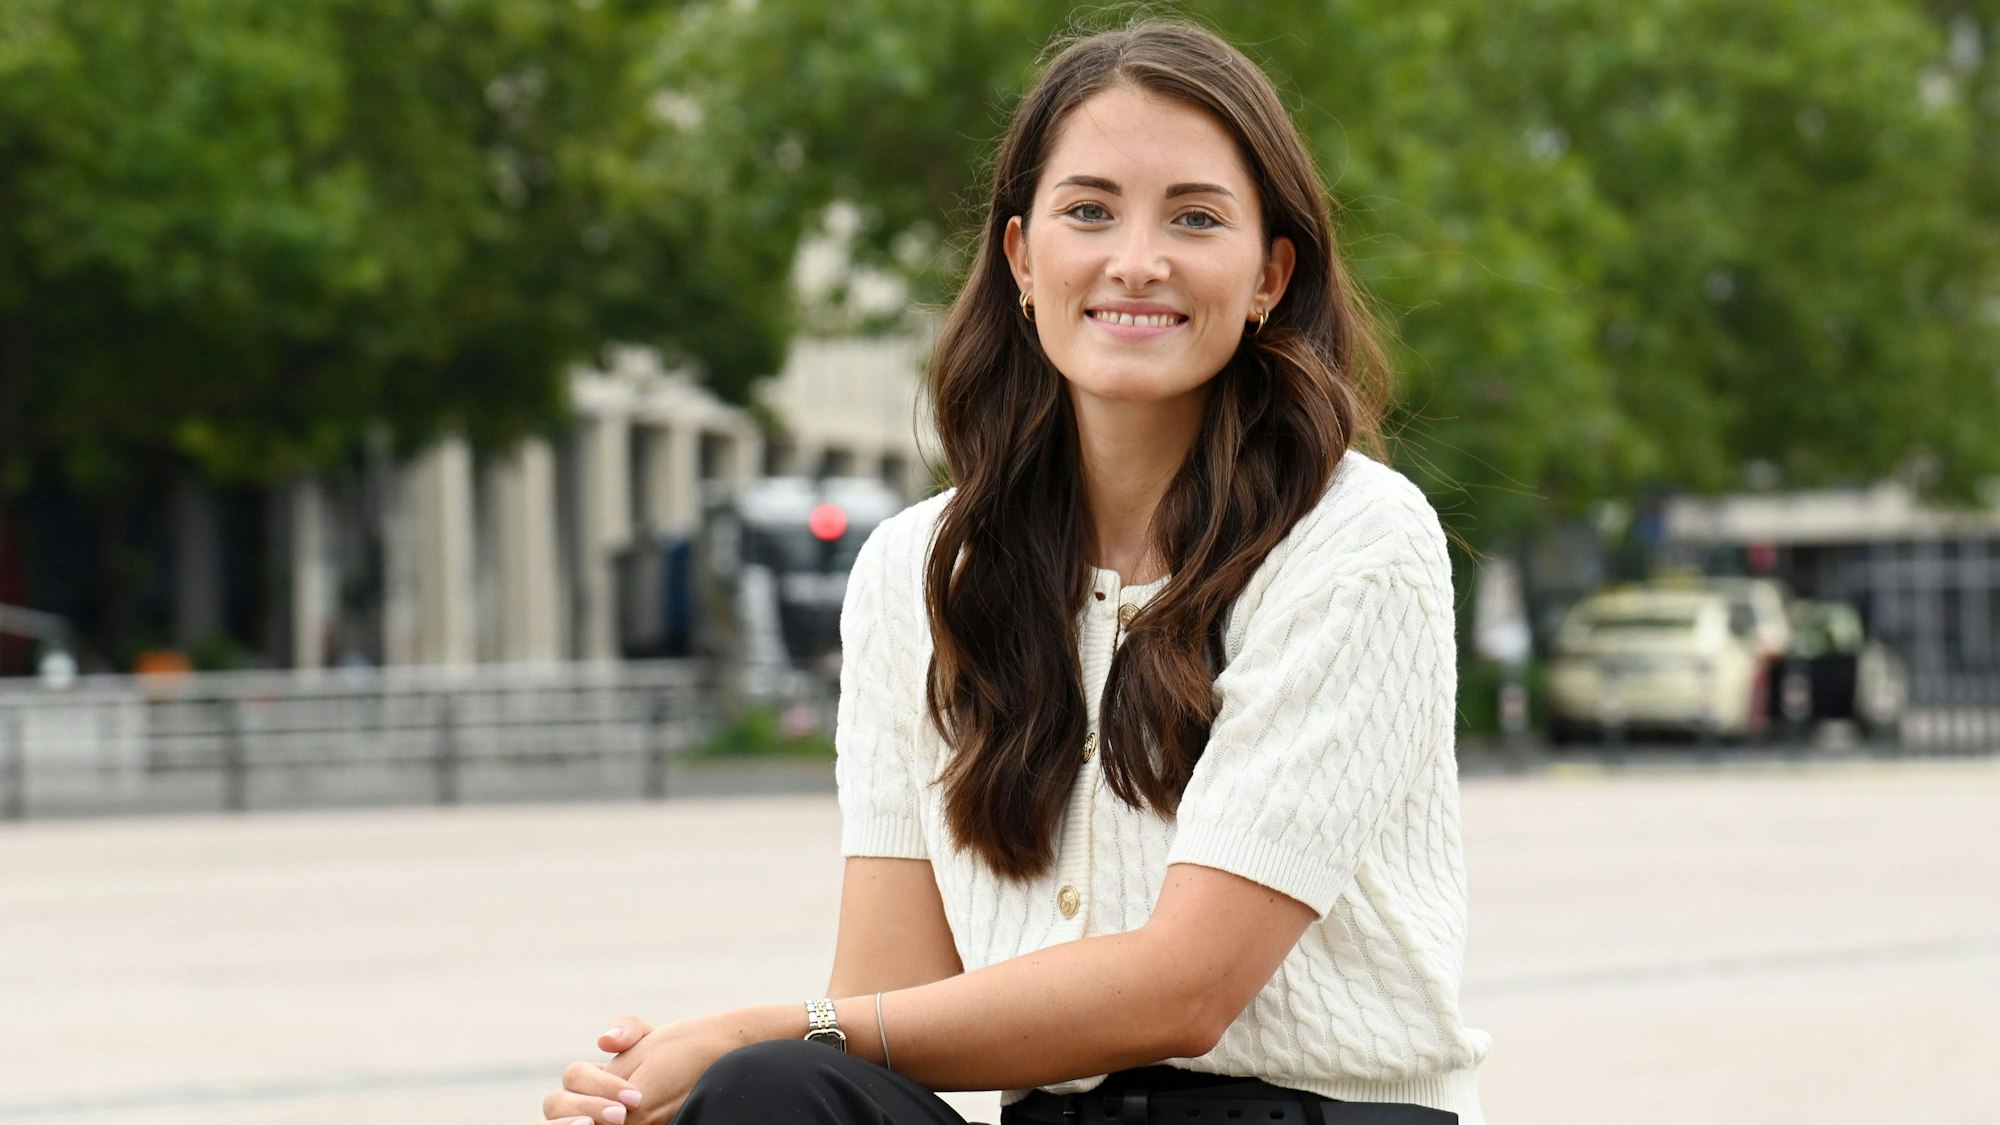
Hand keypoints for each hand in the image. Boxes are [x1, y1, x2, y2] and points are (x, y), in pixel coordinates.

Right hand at [544, 1011, 757, 1124]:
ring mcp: (583, 1119)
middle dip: (584, 1107)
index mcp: (588, 1078)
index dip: (599, 1086)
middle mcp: (577, 1102)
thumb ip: (629, 1030)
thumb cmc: (673, 1062)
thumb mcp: (653, 1040)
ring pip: (552, 1123)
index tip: (636, 1097)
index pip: (573, 1077)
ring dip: (566, 1124)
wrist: (699, 1078)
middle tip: (620, 1116)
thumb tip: (605, 1041)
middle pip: (555, 1103)